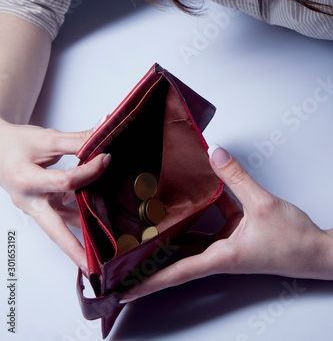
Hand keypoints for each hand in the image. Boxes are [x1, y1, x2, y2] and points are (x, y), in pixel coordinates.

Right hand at [0, 117, 109, 271]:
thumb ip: (76, 140)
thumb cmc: (16, 143)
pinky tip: (93, 220)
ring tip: (101, 251)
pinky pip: (59, 216)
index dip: (89, 171)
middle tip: (92, 266)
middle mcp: (28, 200)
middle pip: (54, 229)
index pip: (66, 182)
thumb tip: (101, 133)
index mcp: (27, 180)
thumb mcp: (46, 138)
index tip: (105, 160)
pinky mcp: (38, 206)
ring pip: (58, 225)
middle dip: (73, 249)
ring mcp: (33, 206)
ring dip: (78, 237)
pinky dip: (75, 218)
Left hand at [120, 145, 332, 302]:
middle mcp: (218, 254)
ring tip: (143, 226)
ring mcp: (225, 246)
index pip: (177, 273)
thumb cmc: (293, 240)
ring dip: (169, 235)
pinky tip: (188, 194)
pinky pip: (208, 224)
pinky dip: (196, 212)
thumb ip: (237, 178)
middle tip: (121, 259)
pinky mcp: (235, 236)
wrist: (317, 251)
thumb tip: (214, 154)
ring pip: (189, 241)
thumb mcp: (262, 204)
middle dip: (149, 262)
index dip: (149, 281)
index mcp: (221, 256)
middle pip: (175, 261)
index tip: (123, 289)